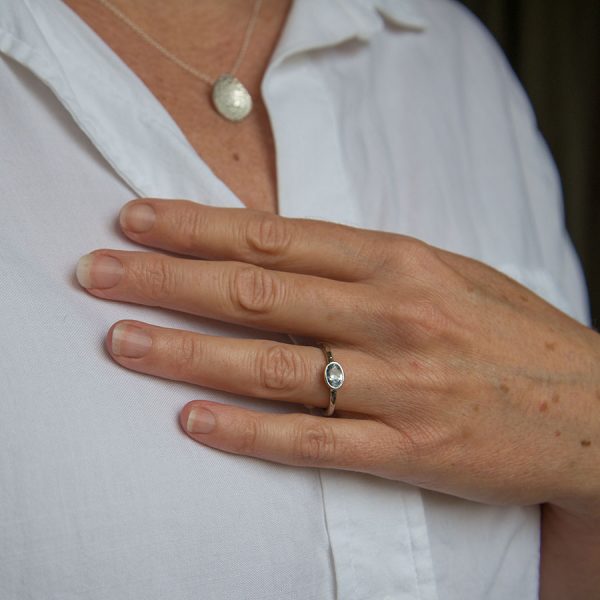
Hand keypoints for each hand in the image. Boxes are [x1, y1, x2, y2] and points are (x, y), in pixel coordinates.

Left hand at [77, 199, 599, 519]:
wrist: (590, 406)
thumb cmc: (511, 331)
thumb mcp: (443, 270)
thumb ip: (364, 263)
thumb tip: (279, 252)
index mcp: (400, 261)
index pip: (276, 237)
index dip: (199, 227)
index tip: (138, 220)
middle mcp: (392, 316)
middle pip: (256, 292)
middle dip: (167, 279)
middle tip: (100, 273)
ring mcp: (400, 386)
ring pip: (271, 364)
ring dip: (185, 352)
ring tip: (121, 342)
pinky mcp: (410, 451)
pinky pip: (311, 439)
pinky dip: (245, 431)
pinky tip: (191, 419)